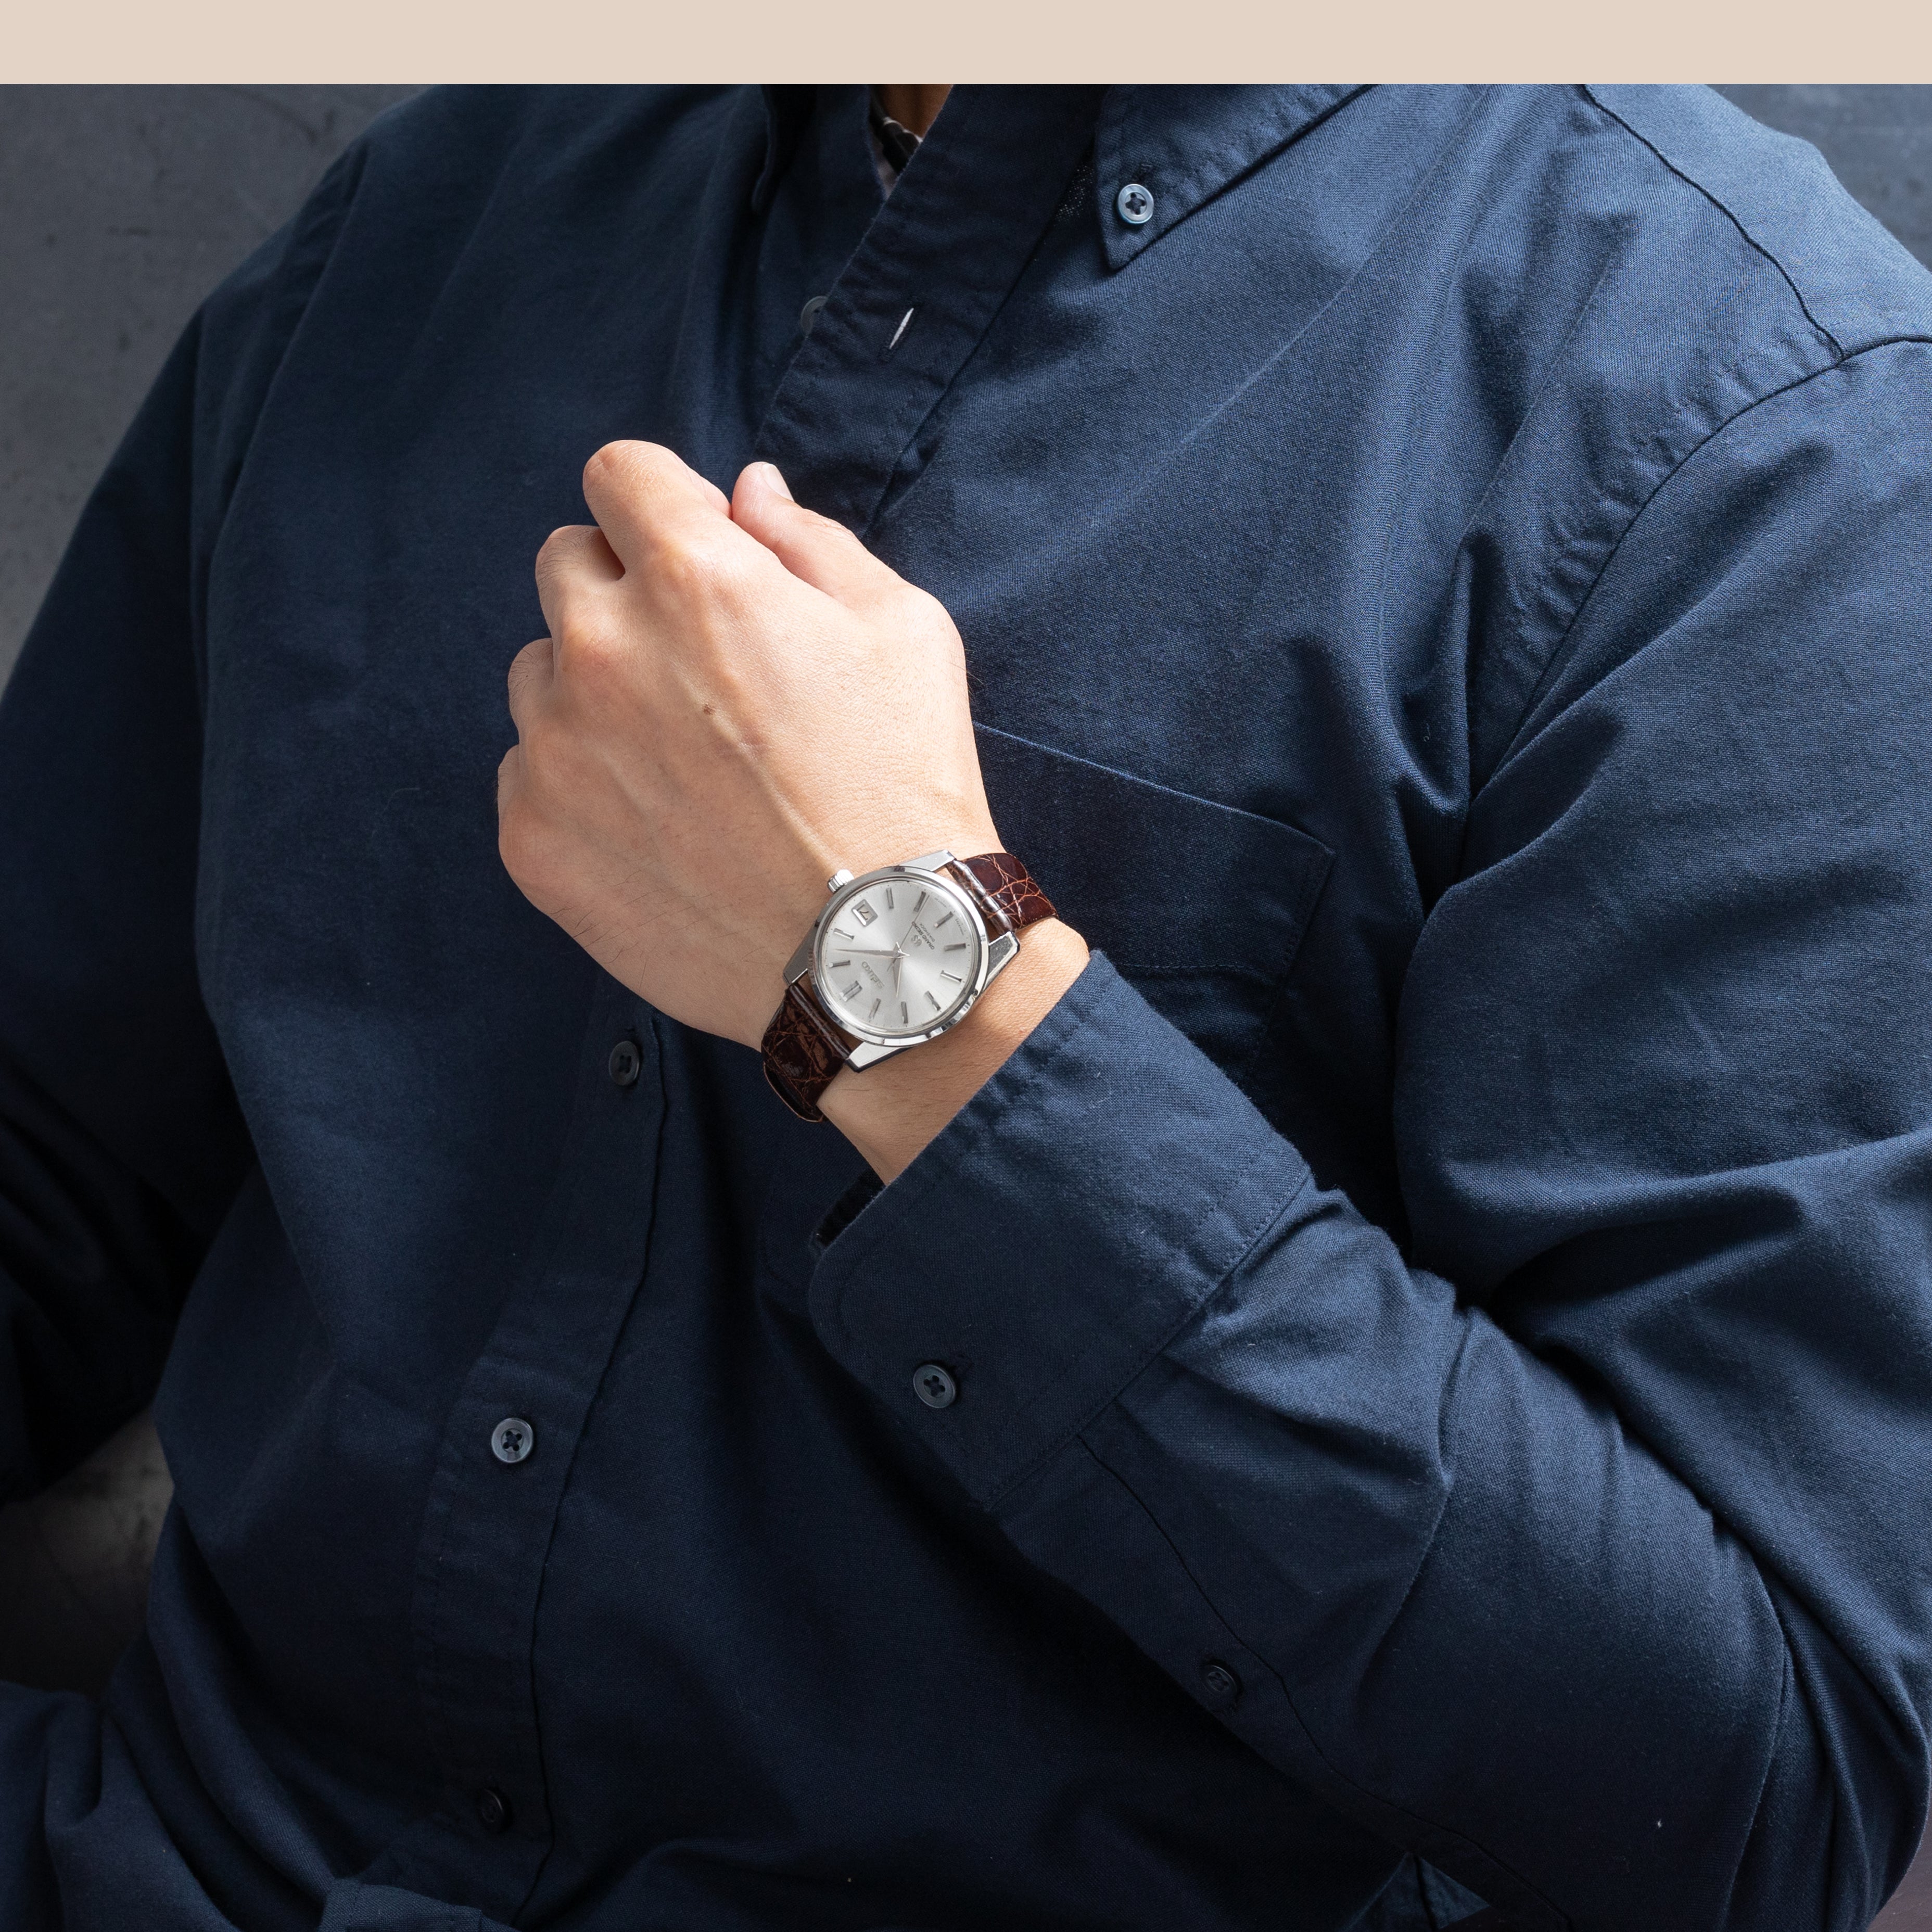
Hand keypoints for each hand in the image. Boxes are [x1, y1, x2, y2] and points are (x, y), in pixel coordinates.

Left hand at [497, 443, 1002, 1050]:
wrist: (880, 954)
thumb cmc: (904, 785)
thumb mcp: (901, 631)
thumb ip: (809, 541)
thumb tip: (745, 493)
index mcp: (694, 578)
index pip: (619, 476)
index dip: (664, 506)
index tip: (697, 552)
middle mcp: (603, 650)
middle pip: (564, 564)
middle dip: (623, 589)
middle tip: (697, 665)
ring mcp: (556, 750)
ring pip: (537, 673)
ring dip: (591, 690)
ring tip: (681, 760)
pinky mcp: (533, 838)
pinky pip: (527, 773)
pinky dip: (578, 785)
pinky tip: (660, 827)